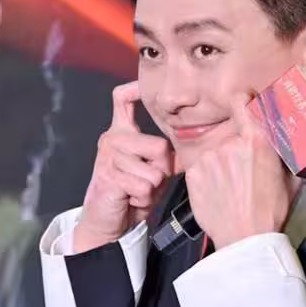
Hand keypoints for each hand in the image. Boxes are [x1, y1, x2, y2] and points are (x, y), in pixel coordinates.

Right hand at [74, 81, 175, 252]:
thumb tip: (198, 141)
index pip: (122, 99)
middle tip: (147, 180)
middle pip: (159, 146)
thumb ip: (169, 155)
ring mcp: (108, 156)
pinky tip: (130, 198)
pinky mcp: (108, 175)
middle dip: (162, 170)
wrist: (108, 220)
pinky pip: (143, 186)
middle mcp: (112, 138)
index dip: (135, 89)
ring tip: (137, 190)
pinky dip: (142, 198)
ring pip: (154, 171)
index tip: (144, 85)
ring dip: (151, 188)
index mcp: (123, 132)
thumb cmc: (132, 192)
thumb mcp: (155, 169)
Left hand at [185, 95, 296, 250]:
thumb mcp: (290, 180)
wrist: (245, 240)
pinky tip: (217, 193)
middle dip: (235, 148)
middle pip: (229, 135)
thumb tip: (285, 140)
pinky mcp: (192, 174)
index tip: (243, 105)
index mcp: (257, 141)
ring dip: (220, 163)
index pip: (241, 101)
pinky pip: (199, 168)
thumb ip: (283, 154)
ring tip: (229, 187)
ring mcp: (208, 158)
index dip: (242, 101)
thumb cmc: (271, 212)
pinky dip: (206, 177)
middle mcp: (229, 143)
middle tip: (243, 170)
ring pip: (213, 153)